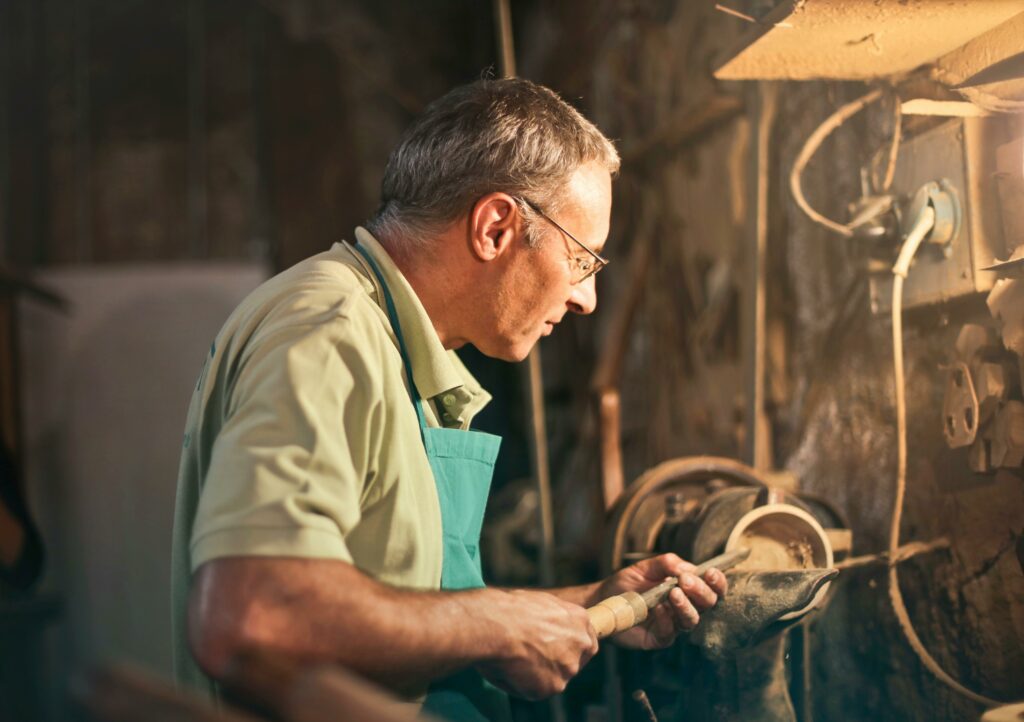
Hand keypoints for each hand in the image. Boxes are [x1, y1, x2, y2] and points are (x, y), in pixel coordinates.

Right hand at [475, 589, 597, 699]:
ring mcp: (569, 667)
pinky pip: (536, 690)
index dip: (570, 646)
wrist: (494, 624)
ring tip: (513, 659)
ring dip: (538, 674)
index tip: (556, 648)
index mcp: (579, 618)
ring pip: (554, 677)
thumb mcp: (538, 603)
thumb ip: (552, 620)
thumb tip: (545, 630)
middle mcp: (580, 643)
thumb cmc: (507, 609)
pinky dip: (521, 685)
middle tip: (532, 658)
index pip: (584, 639)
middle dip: (557, 663)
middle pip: (574, 660)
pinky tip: (508, 669)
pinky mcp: (553, 686)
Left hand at [594, 553, 726, 649]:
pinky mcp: (658, 638)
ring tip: (673, 594)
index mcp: (687, 589)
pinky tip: (657, 608)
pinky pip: (669, 633)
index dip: (717, 582)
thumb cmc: (627, 582)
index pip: (712, 588)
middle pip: (706, 604)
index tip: (711, 573)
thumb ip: (667, 563)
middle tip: (686, 581)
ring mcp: (672, 624)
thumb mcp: (646, 567)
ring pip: (691, 620)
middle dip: (701, 591)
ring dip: (685, 606)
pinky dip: (666, 620)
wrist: (603, 599)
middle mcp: (684, 608)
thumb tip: (688, 568)